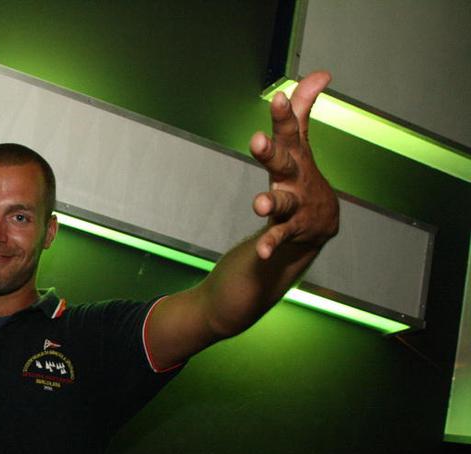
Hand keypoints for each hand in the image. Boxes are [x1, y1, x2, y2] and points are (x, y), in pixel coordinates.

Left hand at [250, 71, 339, 259]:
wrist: (319, 223)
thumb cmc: (302, 174)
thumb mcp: (300, 142)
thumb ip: (303, 108)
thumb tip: (321, 74)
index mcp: (294, 155)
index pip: (290, 130)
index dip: (284, 114)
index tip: (279, 97)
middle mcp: (294, 177)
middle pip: (283, 161)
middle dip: (271, 151)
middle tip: (258, 141)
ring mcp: (295, 203)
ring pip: (282, 202)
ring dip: (271, 202)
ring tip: (260, 205)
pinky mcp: (291, 228)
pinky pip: (279, 235)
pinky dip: (271, 244)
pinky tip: (262, 253)